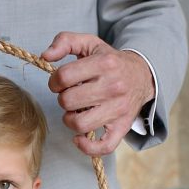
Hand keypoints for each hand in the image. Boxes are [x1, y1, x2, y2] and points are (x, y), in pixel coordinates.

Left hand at [42, 32, 154, 155]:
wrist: (143, 75)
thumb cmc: (109, 62)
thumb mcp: (90, 44)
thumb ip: (65, 41)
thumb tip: (45, 55)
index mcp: (104, 63)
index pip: (63, 77)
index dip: (55, 82)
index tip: (61, 83)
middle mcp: (113, 86)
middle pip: (67, 101)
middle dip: (64, 99)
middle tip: (72, 95)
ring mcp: (119, 109)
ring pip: (79, 123)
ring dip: (70, 119)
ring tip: (77, 111)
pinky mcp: (122, 127)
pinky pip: (102, 146)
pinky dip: (86, 146)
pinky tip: (79, 138)